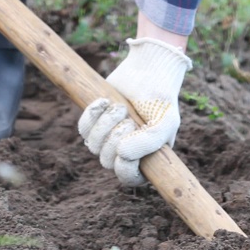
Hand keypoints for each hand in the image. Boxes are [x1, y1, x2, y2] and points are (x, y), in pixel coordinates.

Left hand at [78, 38, 191, 185]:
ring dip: (105, 124)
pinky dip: (92, 114)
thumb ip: (150, 142)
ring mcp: (109, 138)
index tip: (127, 149)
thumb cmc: (161, 100)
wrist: (149, 71)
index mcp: (147, 159)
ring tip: (121, 107)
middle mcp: (126, 153)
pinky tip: (105, 100)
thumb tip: (121, 153)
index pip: (129, 178)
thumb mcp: (166, 122)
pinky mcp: (96, 123)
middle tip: (130, 119)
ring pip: (93, 146)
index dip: (125, 167)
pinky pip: (84, 129)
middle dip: (116, 138)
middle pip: (107, 161)